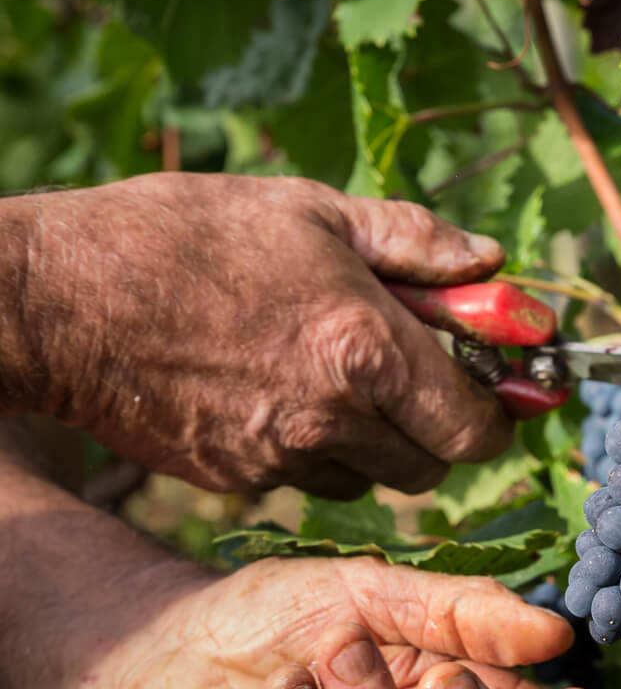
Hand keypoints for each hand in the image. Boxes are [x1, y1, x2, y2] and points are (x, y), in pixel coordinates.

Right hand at [3, 172, 514, 496]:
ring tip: (340, 379)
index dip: (496, 414)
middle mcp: (333, 416)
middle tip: (422, 384)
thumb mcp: (311, 208)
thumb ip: (415, 240)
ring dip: (378, 444)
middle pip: (433, 468)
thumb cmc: (183, 236)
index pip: (475, 429)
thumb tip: (491, 262)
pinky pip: (306, 479)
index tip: (493, 389)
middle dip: (441, 432)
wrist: (55, 301)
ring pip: (371, 480)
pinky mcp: (235, 479)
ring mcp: (279, 456)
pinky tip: (279, 392)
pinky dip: (315, 449)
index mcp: (367, 348)